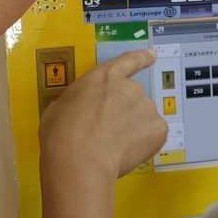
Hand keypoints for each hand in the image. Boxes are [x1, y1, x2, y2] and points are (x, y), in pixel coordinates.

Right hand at [39, 48, 166, 186]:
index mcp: (105, 76)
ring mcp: (146, 107)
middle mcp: (130, 87)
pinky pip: (153, 135)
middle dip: (124, 111)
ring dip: (133, 128)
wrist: (80, 161)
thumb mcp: (59, 108)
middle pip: (133, 96)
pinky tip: (126, 153)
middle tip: (108, 131)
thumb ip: (77, 102)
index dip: (142, 58)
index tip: (152, 56)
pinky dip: (144, 143)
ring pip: (143, 117)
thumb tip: (78, 110)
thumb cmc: (61, 134)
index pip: (129, 60)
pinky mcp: (158, 129)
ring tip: (114, 146)